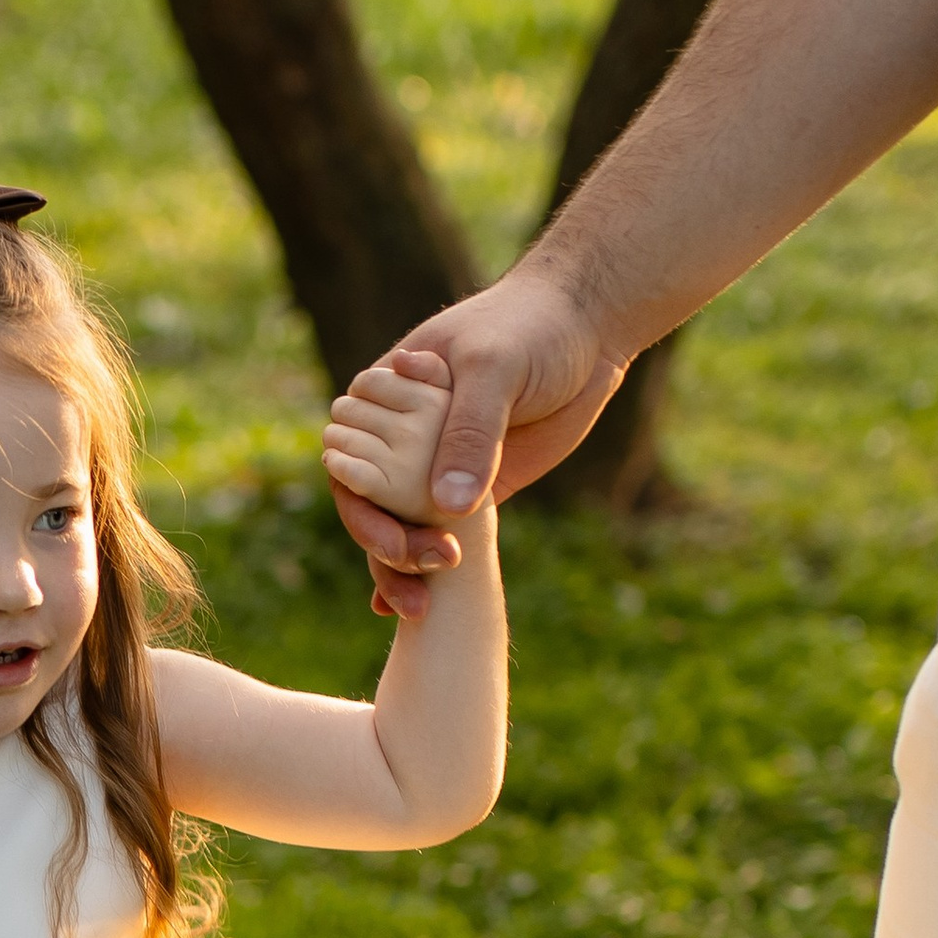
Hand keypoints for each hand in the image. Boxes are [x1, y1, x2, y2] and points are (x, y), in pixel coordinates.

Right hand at [325, 262, 629, 618]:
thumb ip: (470, 432)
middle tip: (425, 568)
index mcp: (387, 397)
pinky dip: (426, 570)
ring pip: (402, 525)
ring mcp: (436, 465)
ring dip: (403, 568)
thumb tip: (446, 509)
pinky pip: (441, 534)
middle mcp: (401, 436)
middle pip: (369, 502)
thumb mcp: (496, 369)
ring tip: (421, 607)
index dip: (360, 504)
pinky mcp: (475, 489)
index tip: (392, 536)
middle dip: (385, 545)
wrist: (588, 328)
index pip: (349, 460)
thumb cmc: (531, 329)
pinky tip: (421, 609)